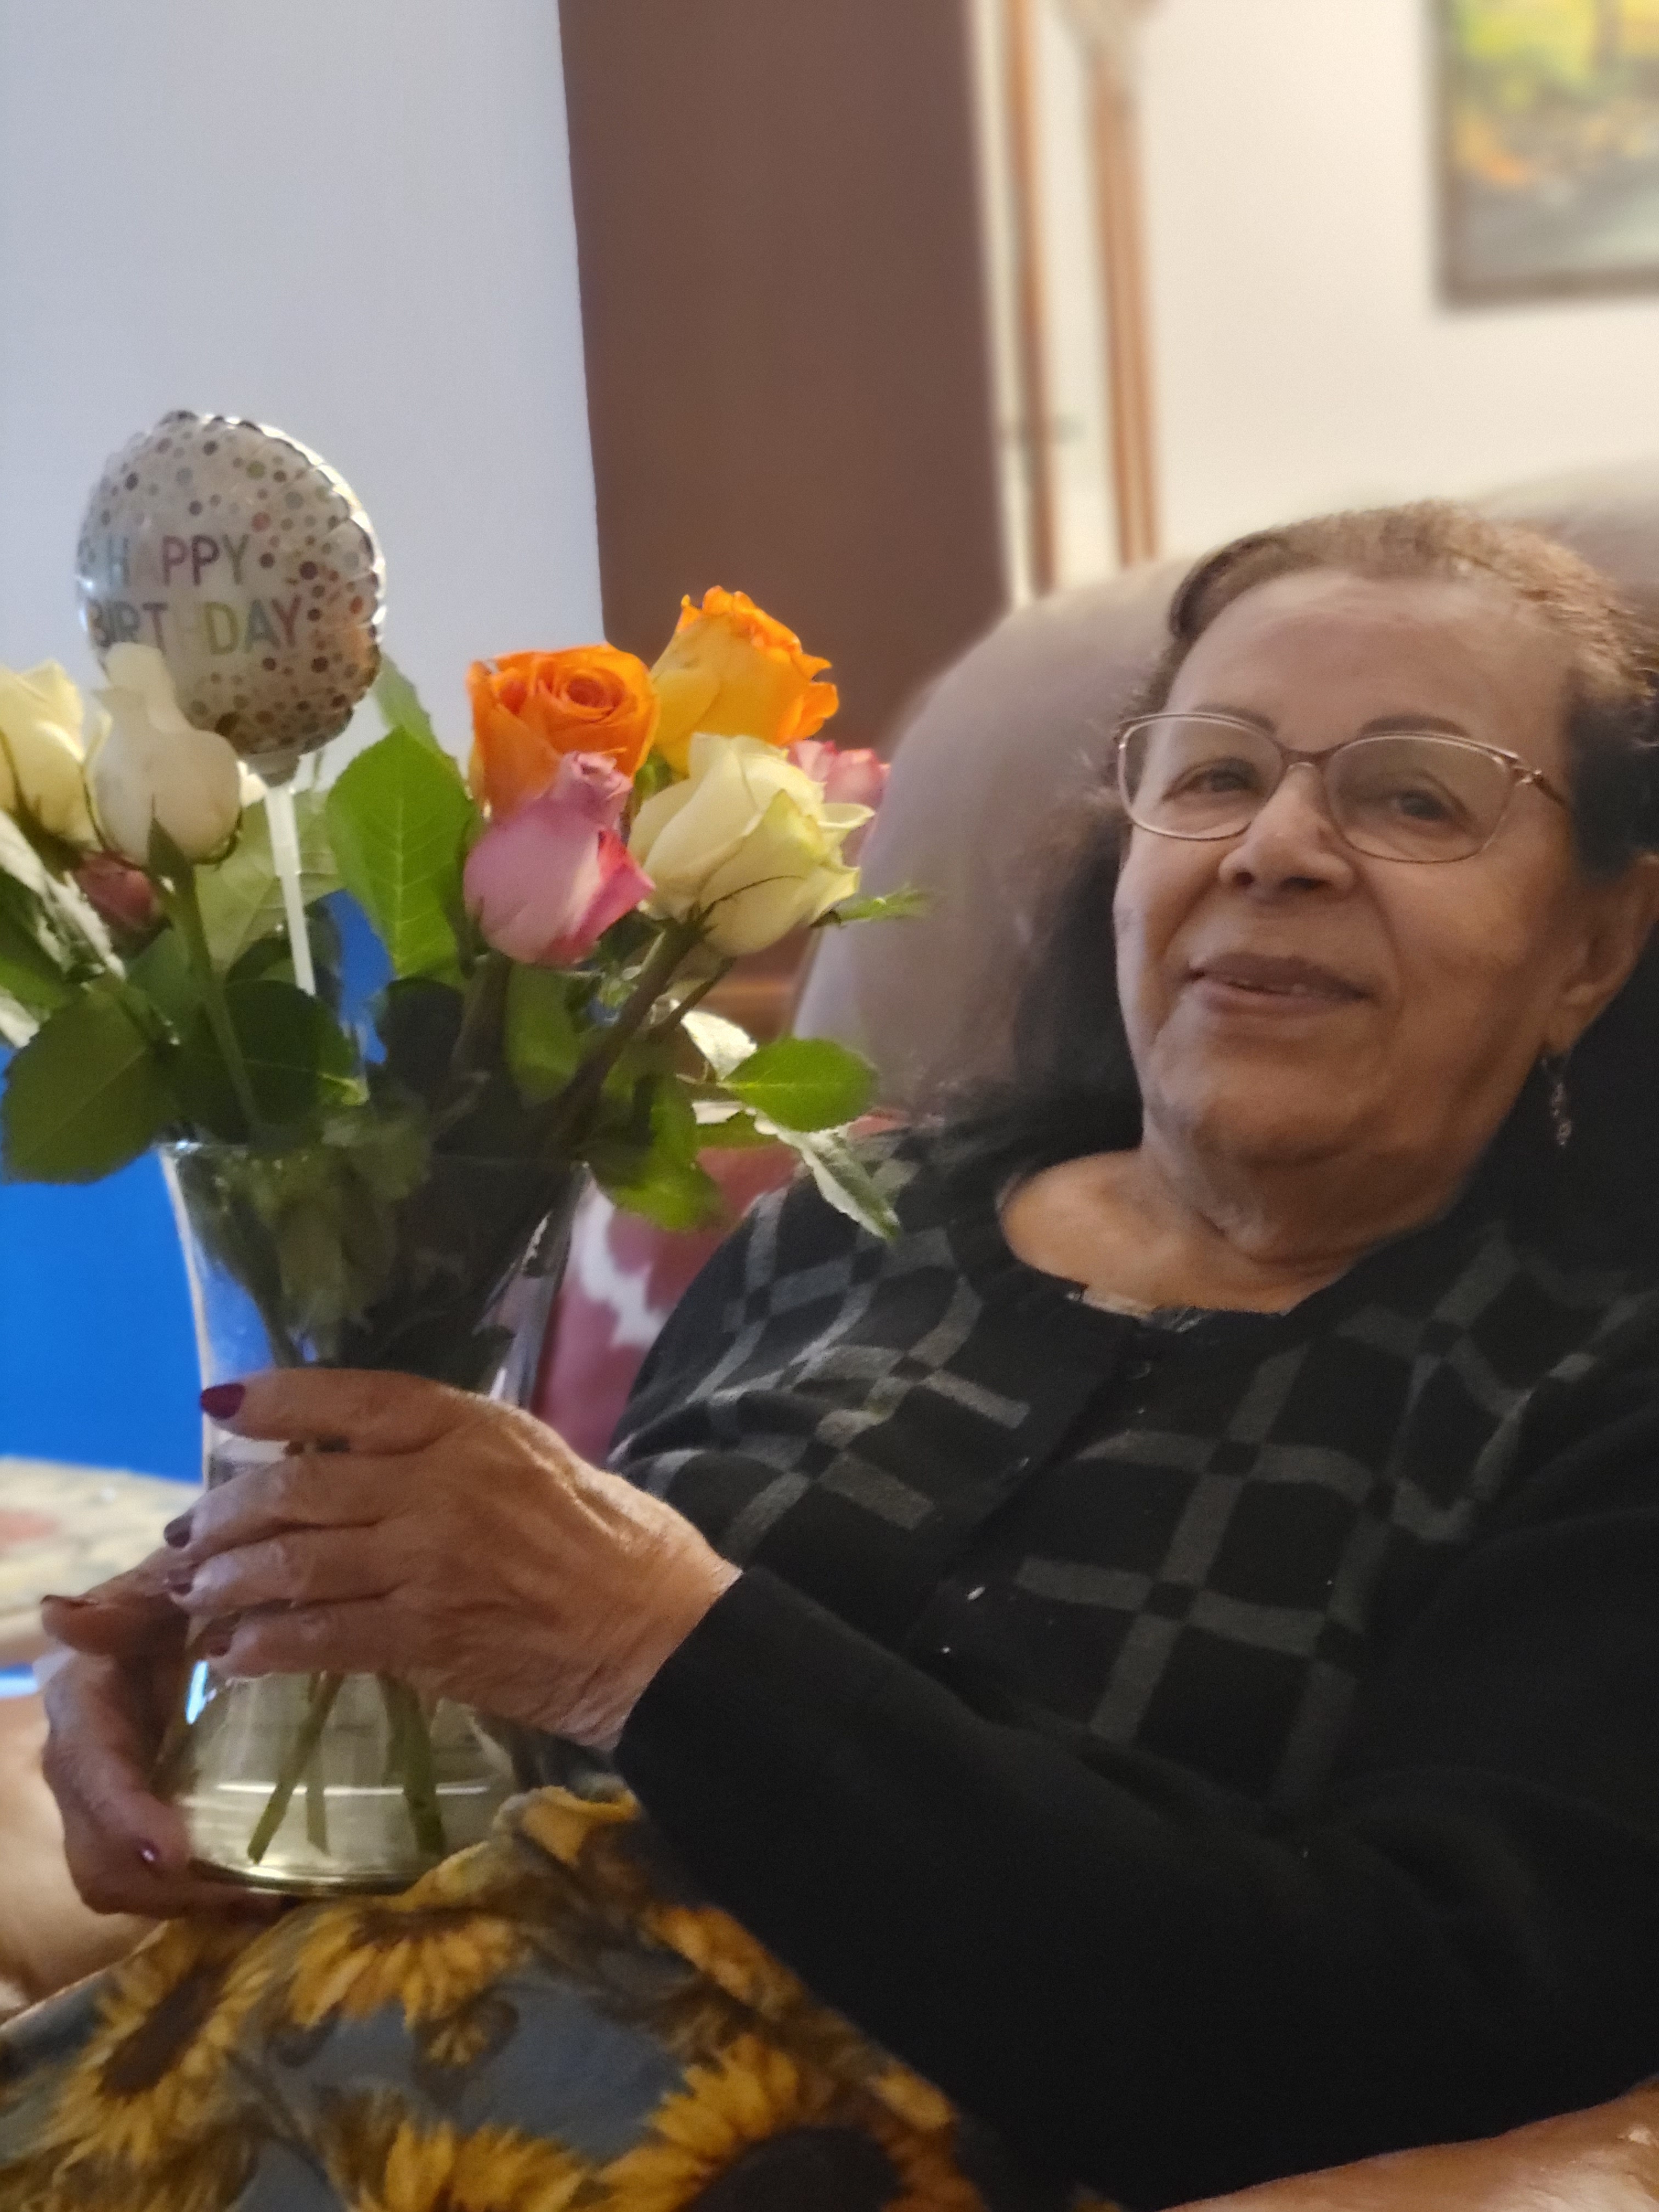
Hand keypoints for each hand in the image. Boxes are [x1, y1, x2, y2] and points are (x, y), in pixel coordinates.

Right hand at [39, 1557, 282, 1918]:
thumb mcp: (167, 1590)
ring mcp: (107, 1803)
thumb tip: (58, 1615)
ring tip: (262, 1902)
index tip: (173, 1854)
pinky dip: (203, 1898)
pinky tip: (261, 1899)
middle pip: (98, 1852)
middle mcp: (82, 1765)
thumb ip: (128, 1602)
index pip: (89, 1770)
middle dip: (165, 1886)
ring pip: (120, 1880)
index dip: (123, 1816)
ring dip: (188, 1902)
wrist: (205, 1613)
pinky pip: (154, 1882)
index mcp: (82, 1704)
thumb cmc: (186, 1596)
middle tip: (248, 1897)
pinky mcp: (141, 1823)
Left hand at [167, 1370, 739, 1749]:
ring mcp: (426, 1562)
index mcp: (472, 1428)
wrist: (659, 1634)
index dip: (274, 1398)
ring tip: (197, 1595)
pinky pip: (316, 1637)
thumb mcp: (535, 1456)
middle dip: (225, 1511)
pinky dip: (260, 1647)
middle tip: (192, 1532)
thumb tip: (359, 1453)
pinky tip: (232, 1657)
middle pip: (297, 1487)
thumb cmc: (610, 1539)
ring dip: (226, 1582)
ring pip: (292, 1563)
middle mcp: (440, 1485)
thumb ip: (451, 1449)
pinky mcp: (423, 1638)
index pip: (349, 1399)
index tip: (220, 1407)